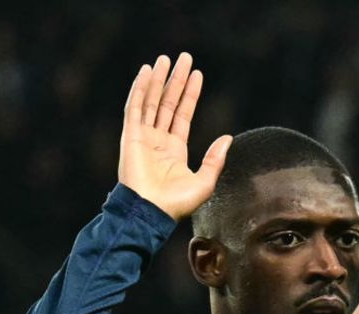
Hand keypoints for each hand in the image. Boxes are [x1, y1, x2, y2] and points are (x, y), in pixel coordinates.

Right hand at [118, 53, 232, 220]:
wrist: (151, 212)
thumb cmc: (176, 204)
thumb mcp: (204, 182)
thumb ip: (215, 159)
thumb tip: (227, 138)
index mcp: (174, 150)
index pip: (182, 114)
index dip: (190, 94)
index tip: (197, 74)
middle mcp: (158, 140)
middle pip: (167, 102)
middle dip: (175, 80)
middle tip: (183, 57)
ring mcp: (143, 137)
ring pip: (151, 101)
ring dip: (158, 79)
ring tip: (165, 59)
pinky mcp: (131, 136)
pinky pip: (135, 107)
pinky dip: (140, 89)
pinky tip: (147, 72)